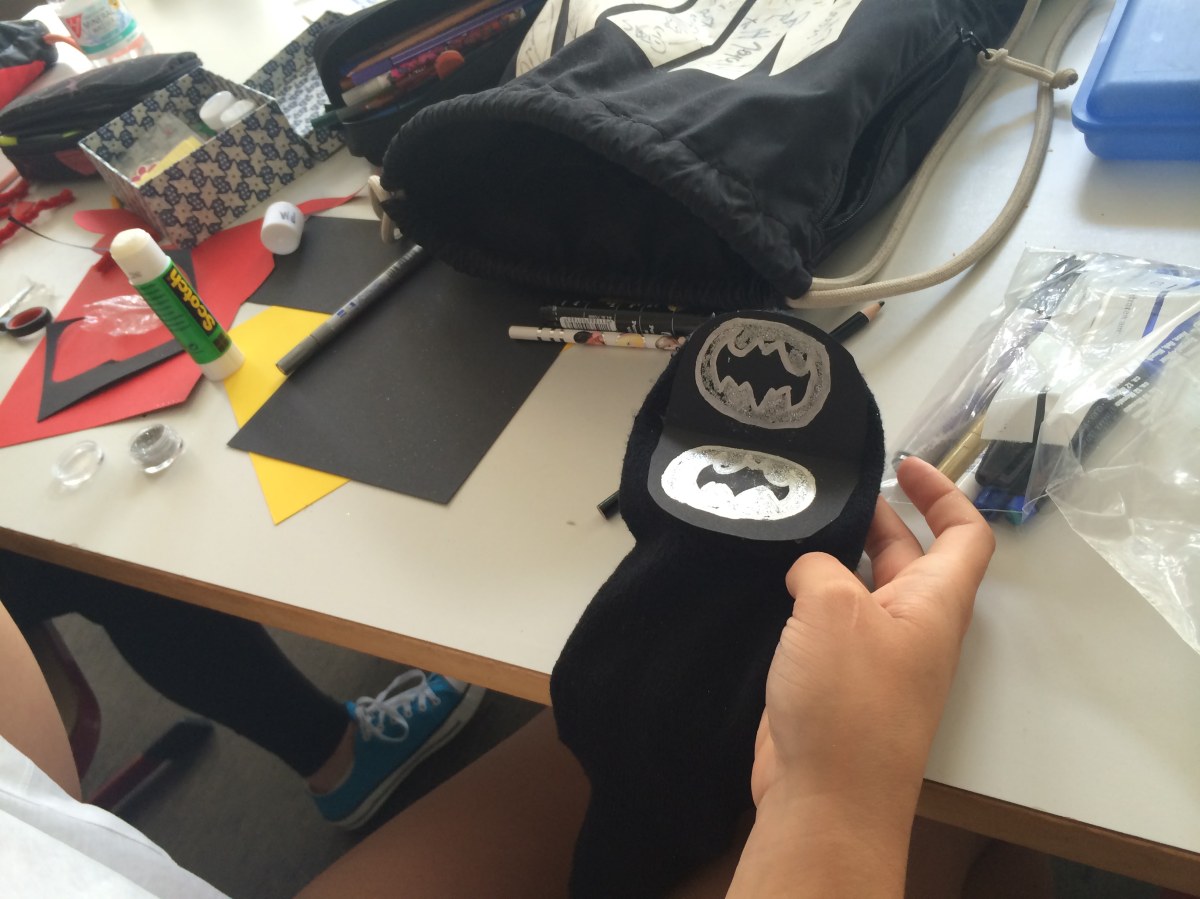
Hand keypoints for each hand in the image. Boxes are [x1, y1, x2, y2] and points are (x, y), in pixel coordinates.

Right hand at [750, 456, 994, 821]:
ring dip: (828, 556)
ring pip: (856, 588)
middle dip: (871, 516)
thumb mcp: (834, 609)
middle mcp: (909, 626)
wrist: (825, 798)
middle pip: (904, 554)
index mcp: (934, 604)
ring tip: (784, 525)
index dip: (944, 492)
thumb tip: (808, 570)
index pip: (964, 535)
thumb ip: (822, 568)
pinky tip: (763, 580)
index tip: (905, 464)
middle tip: (822, 490)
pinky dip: (800, 596)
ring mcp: (870, 656)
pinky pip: (822, 624)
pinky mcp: (832, 680)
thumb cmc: (848, 700)